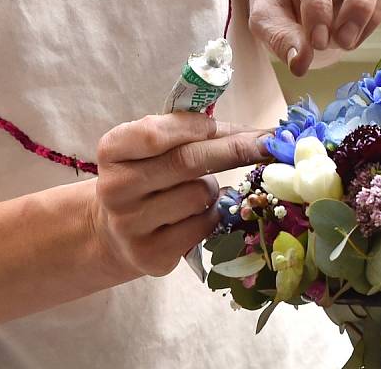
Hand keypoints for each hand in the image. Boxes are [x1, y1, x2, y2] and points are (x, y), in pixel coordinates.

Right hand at [90, 113, 267, 277]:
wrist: (116, 230)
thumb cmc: (150, 175)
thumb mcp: (156, 148)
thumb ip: (195, 132)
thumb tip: (261, 133)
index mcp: (112, 151)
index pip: (155, 133)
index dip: (196, 127)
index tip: (228, 125)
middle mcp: (115, 188)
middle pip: (186, 161)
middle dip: (234, 150)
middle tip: (268, 144)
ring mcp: (131, 225)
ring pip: (200, 194)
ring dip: (214, 188)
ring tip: (199, 190)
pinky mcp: (152, 254)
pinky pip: (205, 225)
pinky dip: (214, 215)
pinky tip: (201, 213)